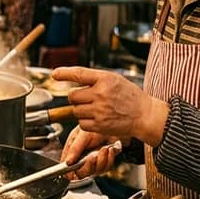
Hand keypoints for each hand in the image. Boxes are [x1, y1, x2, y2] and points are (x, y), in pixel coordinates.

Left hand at [53, 66, 167, 145]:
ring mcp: (99, 110)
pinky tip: (97, 118)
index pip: (79, 73)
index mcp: (104, 79)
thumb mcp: (114, 79)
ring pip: (75, 110)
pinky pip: (81, 123)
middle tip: (88, 98)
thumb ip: (95, 78)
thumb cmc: (129, 96)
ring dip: (81, 110)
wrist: (144, 115)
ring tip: (96, 109)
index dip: (64, 73)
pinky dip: (85, 122)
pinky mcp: (99, 125)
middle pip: (72, 96)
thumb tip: (72, 77)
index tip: (55, 74)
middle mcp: (101, 94)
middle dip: (77, 98)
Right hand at [59, 126, 121, 178]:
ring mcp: (93, 161)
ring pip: (96, 171)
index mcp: (72, 151)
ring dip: (101, 160)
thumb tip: (67, 162)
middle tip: (93, 156)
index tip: (74, 172)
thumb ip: (74, 148)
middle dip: (89, 166)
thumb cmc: (96, 127)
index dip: (70, 172)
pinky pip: (106, 167)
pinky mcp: (104, 162)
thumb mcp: (83, 135)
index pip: (67, 167)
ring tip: (104, 148)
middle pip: (82, 173)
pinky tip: (109, 149)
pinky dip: (109, 159)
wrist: (113, 125)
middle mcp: (82, 158)